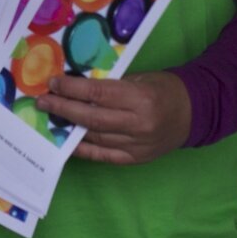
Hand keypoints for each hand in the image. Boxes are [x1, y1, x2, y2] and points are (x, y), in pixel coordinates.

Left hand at [36, 71, 190, 165]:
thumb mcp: (140, 78)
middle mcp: (138, 124)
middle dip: (63, 109)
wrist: (193, 113)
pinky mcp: (135, 159)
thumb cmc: (164, 89)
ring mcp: (137, 145)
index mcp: (141, 98)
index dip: (73, 89)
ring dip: (69, 128)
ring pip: (95, 137)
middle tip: (43, 102)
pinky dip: (83, 149)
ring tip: (51, 118)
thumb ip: (111, 85)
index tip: (53, 84)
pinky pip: (103, 155)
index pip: (98, 94)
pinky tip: (67, 141)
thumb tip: (77, 86)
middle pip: (92, 118)